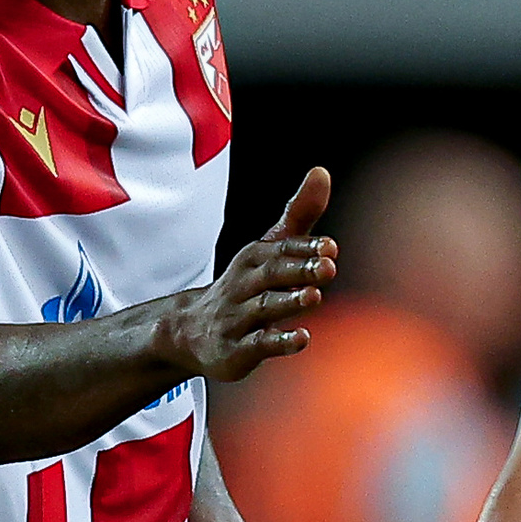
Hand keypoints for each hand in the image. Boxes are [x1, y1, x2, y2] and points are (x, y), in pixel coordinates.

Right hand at [161, 169, 335, 382]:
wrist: (191, 331)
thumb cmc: (245, 286)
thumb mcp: (269, 248)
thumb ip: (299, 214)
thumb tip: (321, 171)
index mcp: (254, 257)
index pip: (280, 249)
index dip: (304, 248)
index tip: (330, 247)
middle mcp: (244, 284)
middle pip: (272, 274)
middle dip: (299, 270)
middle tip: (329, 267)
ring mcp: (238, 318)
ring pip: (264, 308)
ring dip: (288, 302)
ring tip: (314, 297)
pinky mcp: (237, 350)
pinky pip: (258, 345)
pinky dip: (279, 342)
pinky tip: (302, 339)